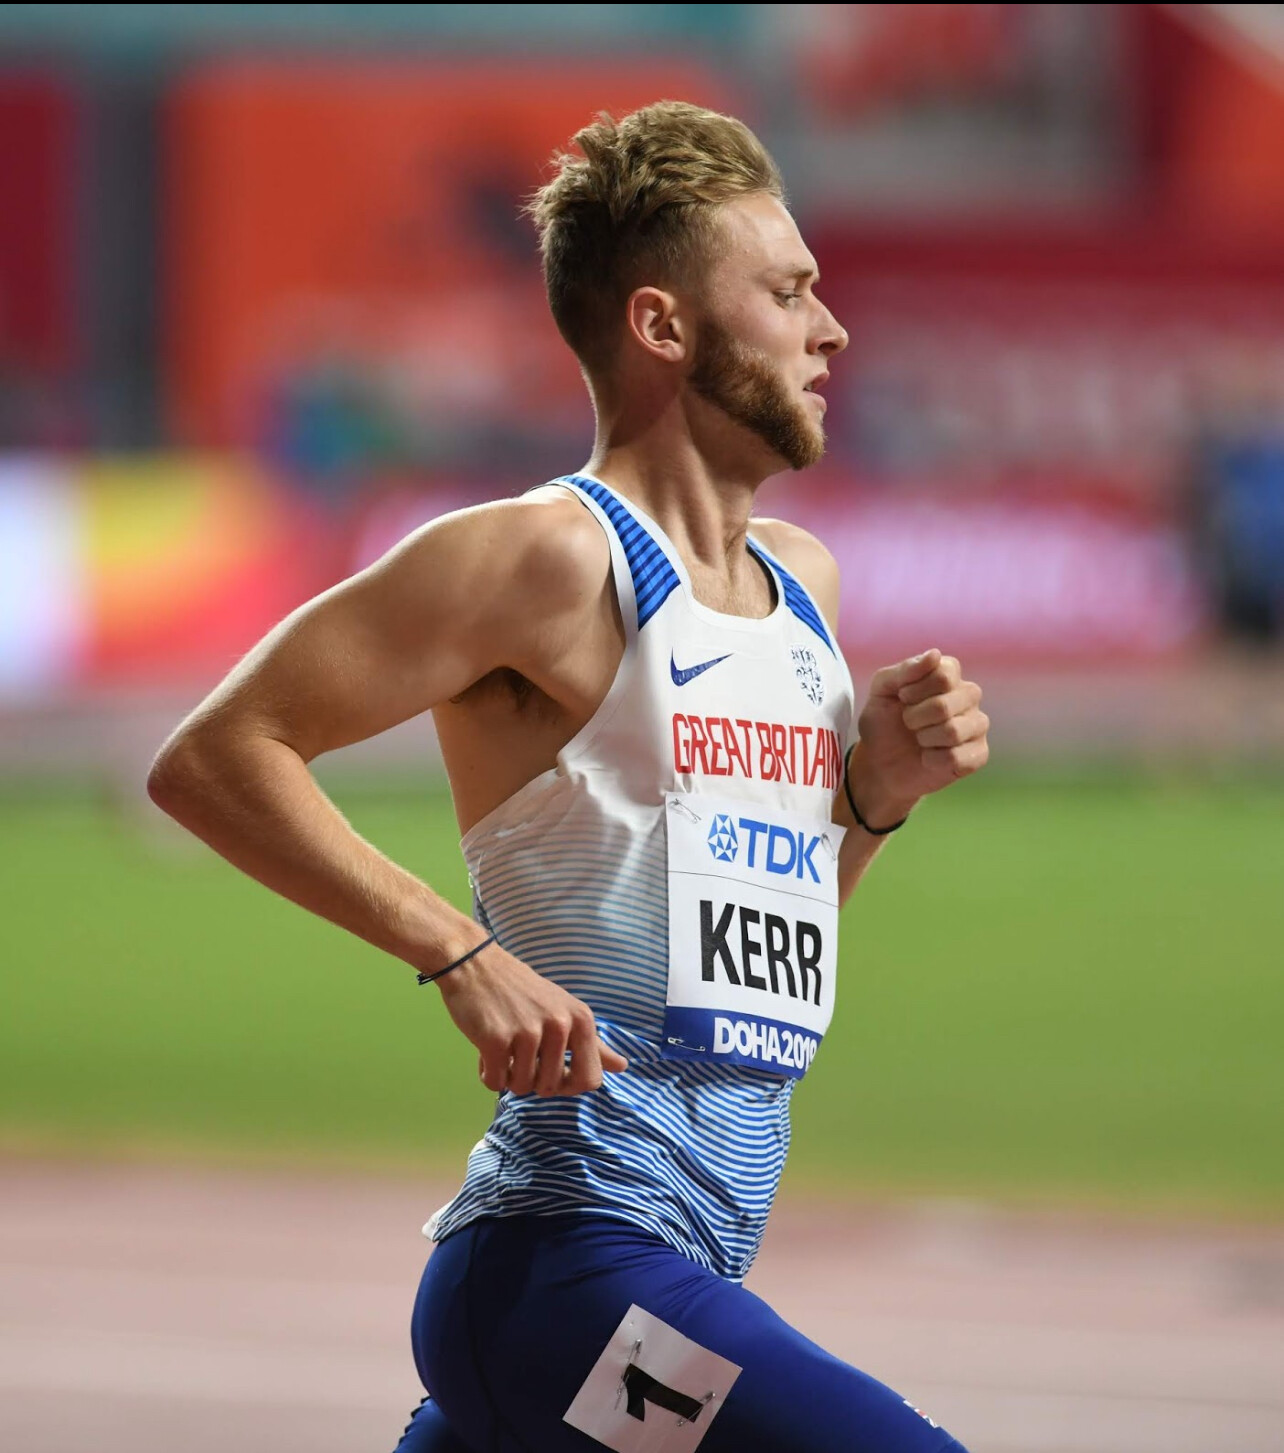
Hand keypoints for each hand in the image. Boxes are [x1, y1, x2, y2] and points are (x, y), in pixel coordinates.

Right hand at [434, 940, 627, 1096]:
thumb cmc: (520, 990)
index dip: (569, 1087)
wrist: (475, 964)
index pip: (590, 1080)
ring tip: (503, 1049)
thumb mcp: (564, 1009)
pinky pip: (495, 1083)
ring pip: (522, 1087)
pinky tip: (485, 1050)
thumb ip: (593, 1042)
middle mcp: (560, 1025)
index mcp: (581, 1020)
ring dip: (508, 1077)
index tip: (553, 1073)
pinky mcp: (496, 1040)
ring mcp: (528, 1033)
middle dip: (533, 1081)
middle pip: (552, 1088)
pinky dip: (487, 1074)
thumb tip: (624, 1066)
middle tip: (520, 1055)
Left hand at [848, 649, 988, 826]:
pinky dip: (933, 760)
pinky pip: (958, 758)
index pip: (944, 674)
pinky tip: (928, 758)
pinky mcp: (978, 754)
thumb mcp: (882, 690)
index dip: (915, 690)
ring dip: (924, 739)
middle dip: (915, 717)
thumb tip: (934, 654)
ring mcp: (977, 725)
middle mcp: (969, 696)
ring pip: (953, 732)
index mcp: (949, 674)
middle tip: (908, 723)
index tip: (902, 698)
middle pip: (945, 705)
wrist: (879, 763)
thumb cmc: (883, 722)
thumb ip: (905, 670)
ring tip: (919, 740)